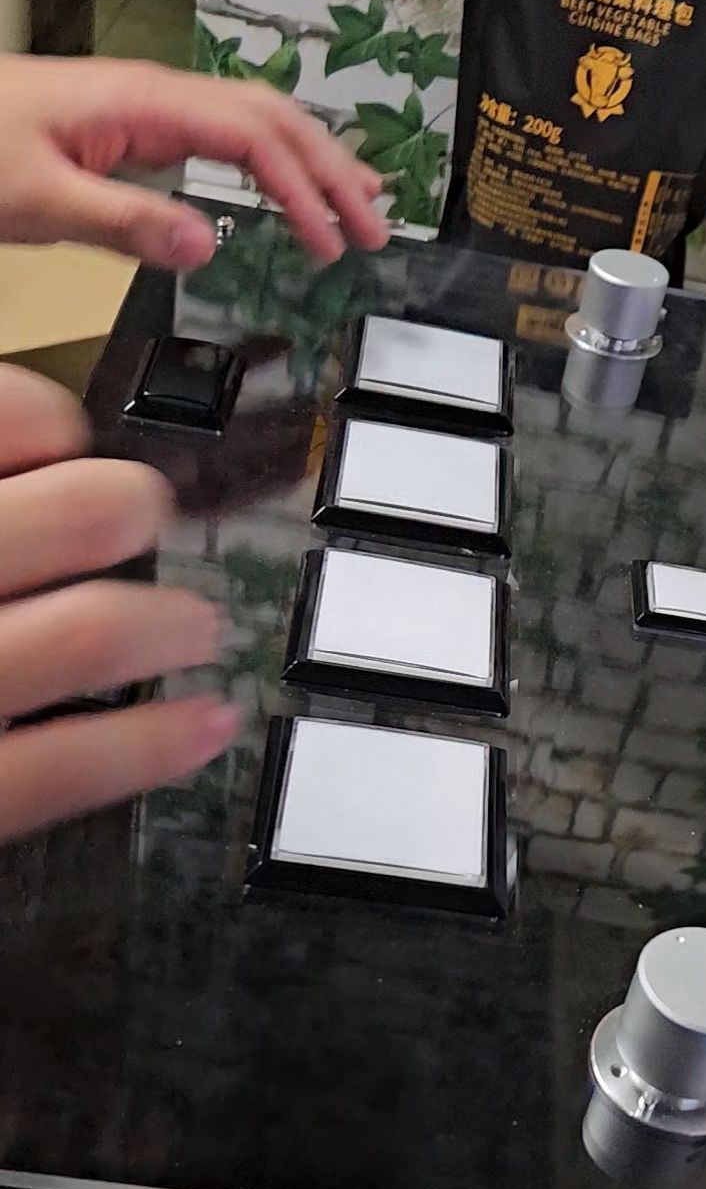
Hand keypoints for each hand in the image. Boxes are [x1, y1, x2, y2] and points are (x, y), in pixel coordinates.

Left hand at [0, 54, 389, 272]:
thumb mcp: (42, 200)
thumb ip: (124, 223)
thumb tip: (202, 245)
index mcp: (144, 105)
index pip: (251, 139)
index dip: (301, 189)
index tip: (329, 242)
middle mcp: (158, 96)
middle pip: (272, 120)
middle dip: (331, 172)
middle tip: (374, 229)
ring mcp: (152, 106)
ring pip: (257, 120)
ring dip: (314, 161)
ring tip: (361, 204)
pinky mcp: (140, 124)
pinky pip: (227, 135)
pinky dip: (274, 161)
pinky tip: (290, 184)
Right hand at [0, 366, 238, 844]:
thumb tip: (23, 447)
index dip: (32, 418)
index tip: (61, 433)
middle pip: (49, 523)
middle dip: (120, 512)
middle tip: (142, 516)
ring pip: (79, 640)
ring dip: (163, 624)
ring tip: (191, 625)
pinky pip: (62, 770)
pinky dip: (150, 744)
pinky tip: (200, 725)